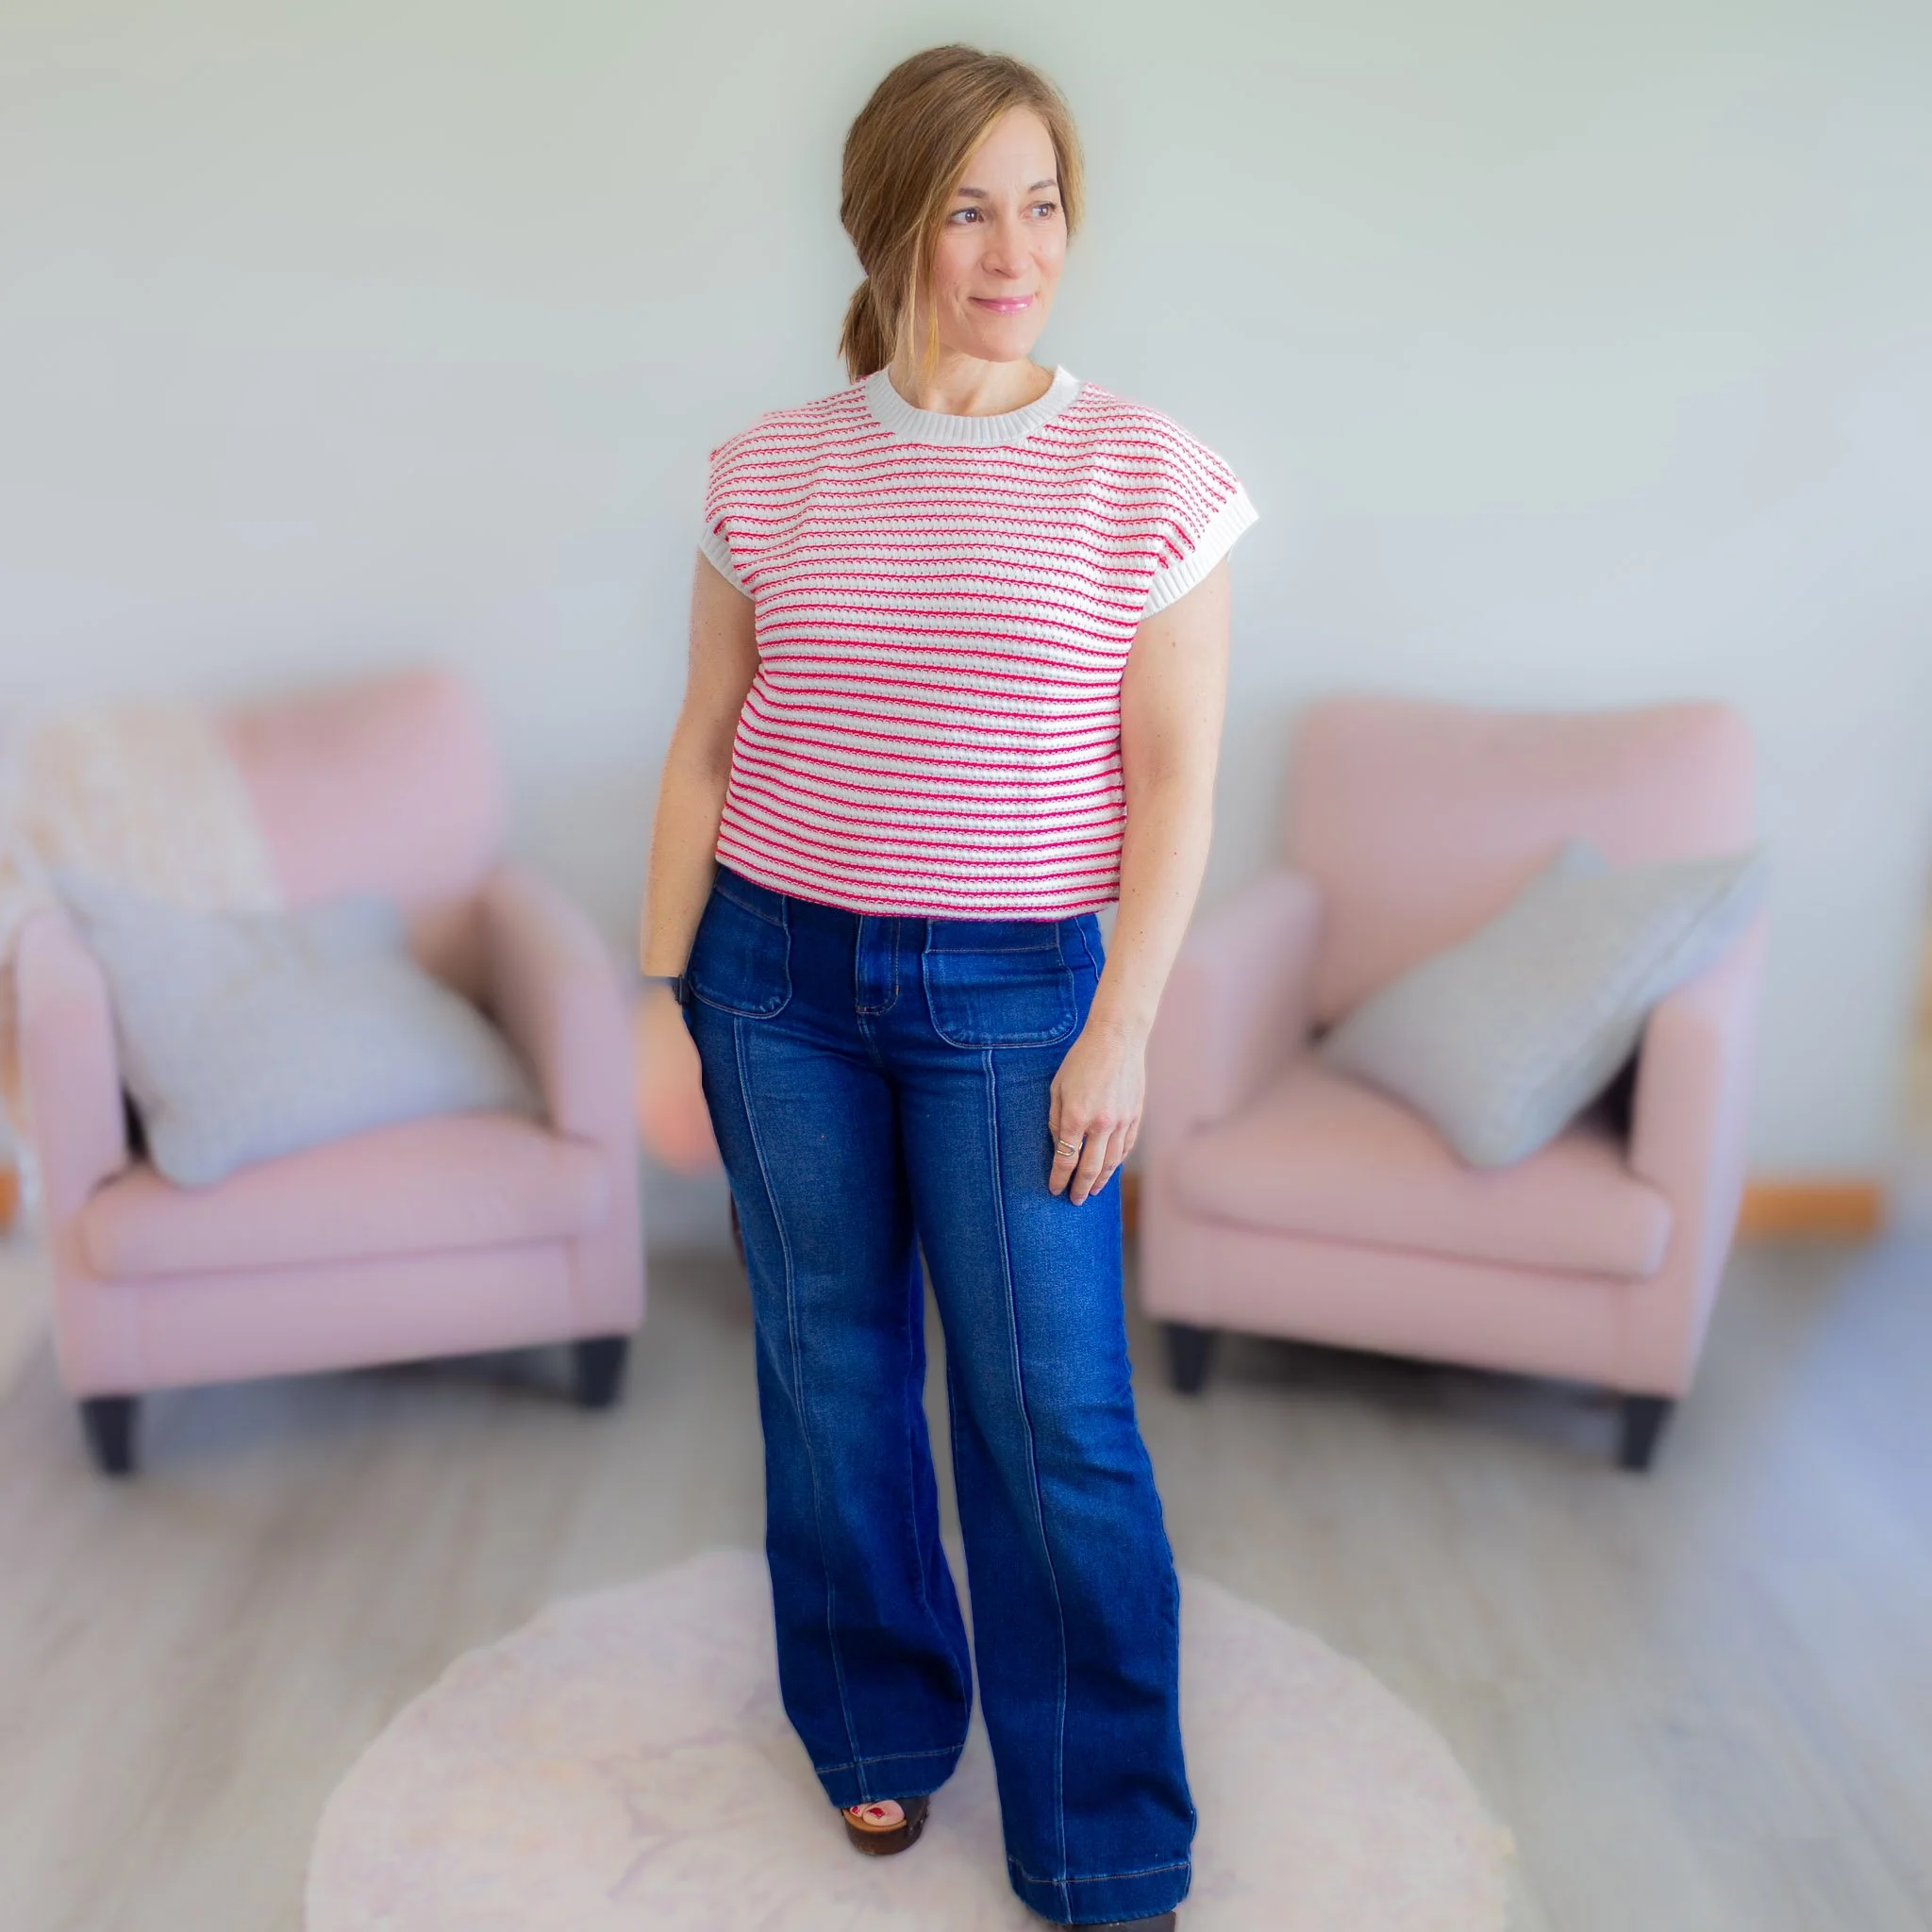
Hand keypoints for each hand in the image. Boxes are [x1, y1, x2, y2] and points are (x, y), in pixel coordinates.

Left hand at [1048, 1017, 1144, 1204]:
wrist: (1116, 1039)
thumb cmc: (1081, 1060)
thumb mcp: (1058, 1088)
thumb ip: (1057, 1121)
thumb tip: (1059, 1148)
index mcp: (1076, 1117)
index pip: (1065, 1160)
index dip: (1058, 1179)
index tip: (1054, 1189)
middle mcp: (1100, 1124)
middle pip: (1090, 1169)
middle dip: (1080, 1188)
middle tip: (1074, 1200)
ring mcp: (1121, 1122)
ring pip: (1111, 1163)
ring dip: (1100, 1180)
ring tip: (1092, 1190)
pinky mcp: (1135, 1116)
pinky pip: (1126, 1148)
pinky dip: (1117, 1162)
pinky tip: (1110, 1169)